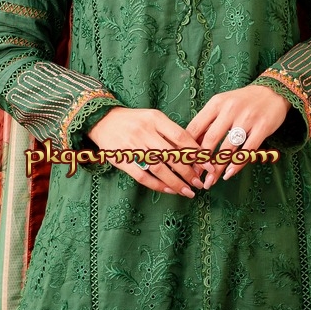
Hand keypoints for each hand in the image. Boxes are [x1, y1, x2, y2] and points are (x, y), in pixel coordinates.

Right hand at [85, 106, 207, 197]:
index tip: (208, 166)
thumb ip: (170, 132)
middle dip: (189, 172)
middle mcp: (145, 131)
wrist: (102, 119)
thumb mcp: (153, 118)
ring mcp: (132, 146)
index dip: (197, 153)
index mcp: (155, 119)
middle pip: (172, 155)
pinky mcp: (122, 159)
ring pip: (159, 168)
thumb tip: (194, 152)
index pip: (181, 137)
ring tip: (188, 191)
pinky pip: (143, 176)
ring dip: (176, 182)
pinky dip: (158, 185)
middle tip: (199, 183)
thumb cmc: (134, 121)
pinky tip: (170, 190)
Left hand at [185, 83, 289, 186]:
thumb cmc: (243, 101)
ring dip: (218, 167)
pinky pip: (248, 150)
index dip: (189, 147)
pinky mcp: (262, 127)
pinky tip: (229, 174)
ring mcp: (247, 118)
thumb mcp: (222, 104)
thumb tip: (192, 145)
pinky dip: (237, 164)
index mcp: (216, 103)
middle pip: (210, 139)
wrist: (273, 91)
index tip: (183, 163)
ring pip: (228, 148)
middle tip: (196, 177)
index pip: (196, 127)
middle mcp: (230, 109)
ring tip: (211, 181)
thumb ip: (208, 122)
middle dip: (201, 161)